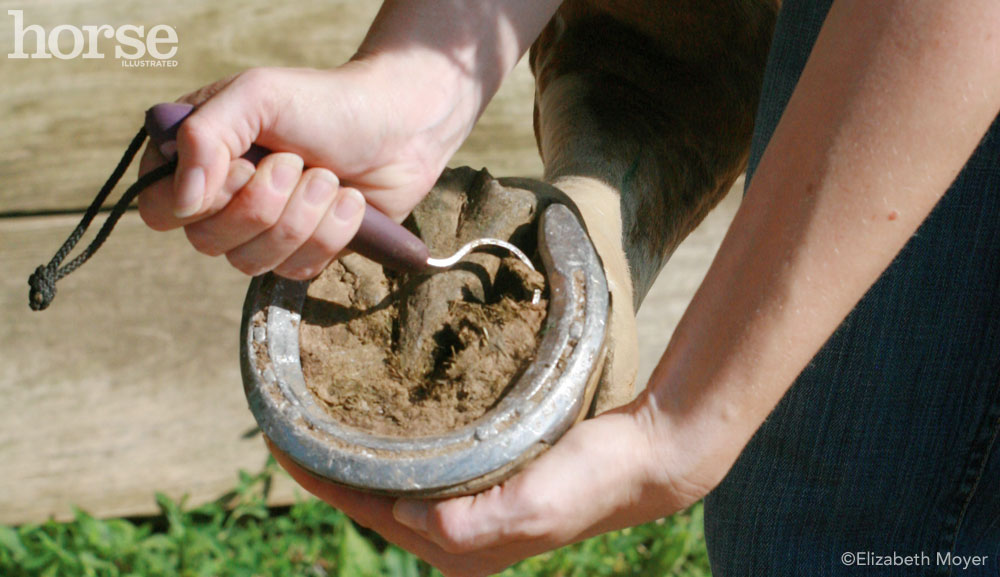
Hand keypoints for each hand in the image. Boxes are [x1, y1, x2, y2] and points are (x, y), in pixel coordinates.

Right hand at [137, 61, 464, 278]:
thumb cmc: (324, 103)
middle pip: (207, 242)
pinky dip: (330, 233)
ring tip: (329, 178)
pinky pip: (296, 271)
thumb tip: (184, 201)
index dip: (203, 199)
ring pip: (252, 262)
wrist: (400, 127)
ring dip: (301, 217)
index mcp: (196, 159)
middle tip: (297, 162)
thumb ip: (205, 136)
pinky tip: (349, 201)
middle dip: (264, 202)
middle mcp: (221, 200)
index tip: (245, 165)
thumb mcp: (257, 96)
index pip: (159, 209)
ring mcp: (262, 231)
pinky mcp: (303, 254)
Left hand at [268, 396, 715, 576]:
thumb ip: (469, 523)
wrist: (643, 460)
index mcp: (457, 549)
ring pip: (393, 481)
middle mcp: (456, 538)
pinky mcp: (484, 486)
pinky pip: (421, 466)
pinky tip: (381, 419)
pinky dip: (392, 444)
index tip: (278, 437)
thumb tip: (409, 512)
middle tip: (290, 417)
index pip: (369, 509)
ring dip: (357, 452)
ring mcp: (469, 512)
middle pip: (373, 497)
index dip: (320, 477)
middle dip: (329, 464)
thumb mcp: (531, 506)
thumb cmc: (591, 481)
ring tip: (322, 415)